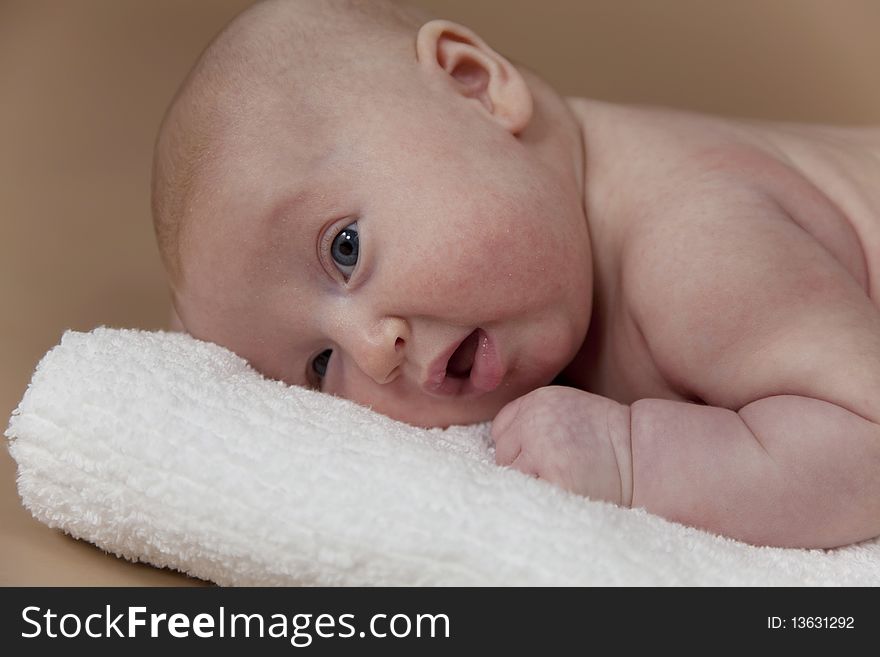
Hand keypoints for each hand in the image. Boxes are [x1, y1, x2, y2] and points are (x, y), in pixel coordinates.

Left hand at [490, 386, 632, 505]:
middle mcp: (534, 421)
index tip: (543, 452)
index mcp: (536, 401)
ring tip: (563, 477)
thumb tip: (497, 446)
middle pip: (503, 455)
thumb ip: (532, 419)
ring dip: (533, 483)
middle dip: (524, 466)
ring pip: (513, 477)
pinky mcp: (555, 479)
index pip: (501, 430)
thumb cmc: (605, 437)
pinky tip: (567, 489)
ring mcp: (543, 450)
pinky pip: (530, 495)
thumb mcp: (564, 409)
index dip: (519, 446)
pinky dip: (543, 498)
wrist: (644, 453)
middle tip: (558, 467)